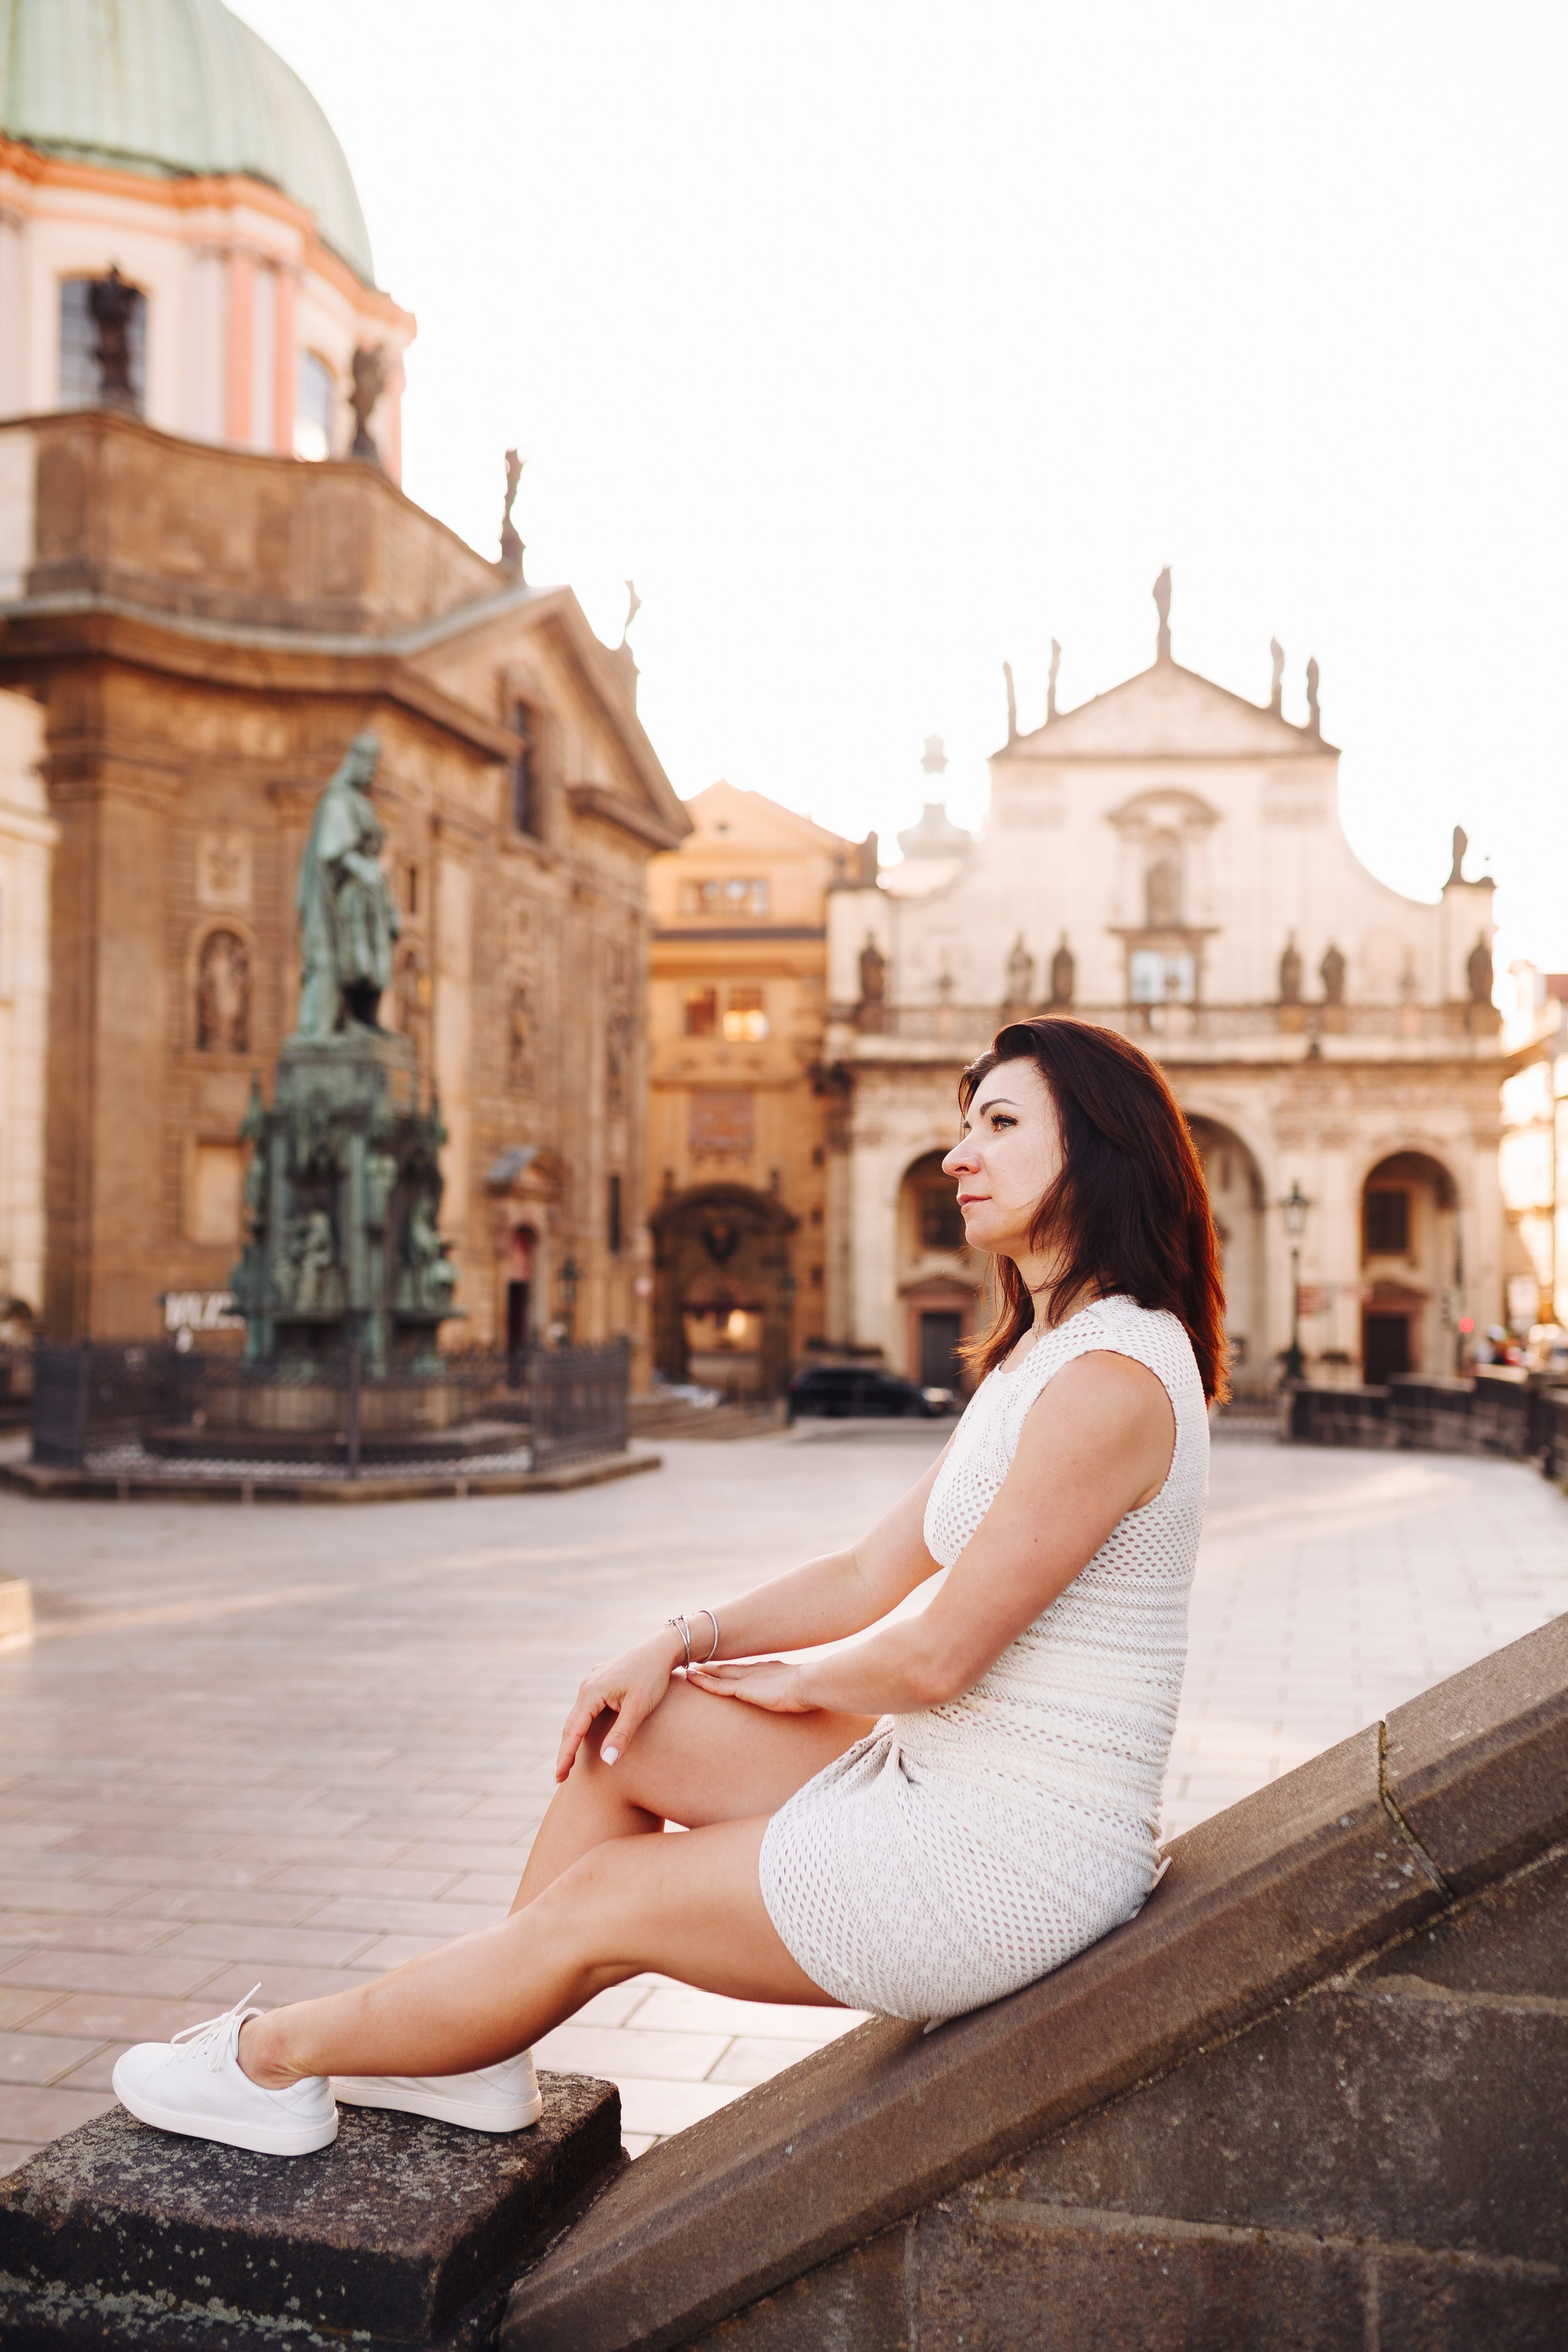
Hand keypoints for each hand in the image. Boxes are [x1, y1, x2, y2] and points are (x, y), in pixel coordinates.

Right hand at [554, 1628, 684, 1781]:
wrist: (661, 1650)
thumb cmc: (652, 1678)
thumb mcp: (639, 1708)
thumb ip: (621, 1734)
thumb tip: (607, 1762)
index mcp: (592, 1692)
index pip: (574, 1731)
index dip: (566, 1756)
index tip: (559, 1777)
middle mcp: (587, 1685)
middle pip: (571, 1724)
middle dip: (566, 1751)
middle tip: (561, 1777)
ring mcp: (592, 1681)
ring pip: (578, 1715)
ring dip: (573, 1737)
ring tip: (569, 1760)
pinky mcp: (601, 1680)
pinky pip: (586, 1706)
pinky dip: (581, 1724)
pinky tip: (583, 1734)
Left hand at [684, 1657, 816, 1713]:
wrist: (811, 1684)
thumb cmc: (812, 1688)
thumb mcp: (802, 1686)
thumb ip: (796, 1688)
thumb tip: (803, 1693)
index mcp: (769, 1669)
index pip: (744, 1668)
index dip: (730, 1667)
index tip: (719, 1665)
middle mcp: (755, 1670)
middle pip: (728, 1668)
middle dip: (712, 1666)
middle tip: (695, 1662)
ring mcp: (748, 1678)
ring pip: (719, 1674)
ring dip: (703, 1672)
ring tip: (687, 1670)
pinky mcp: (744, 1689)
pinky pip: (718, 1686)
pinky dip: (704, 1682)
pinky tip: (692, 1679)